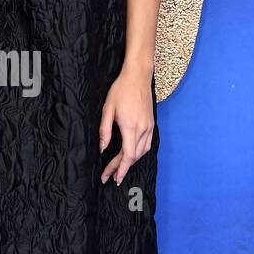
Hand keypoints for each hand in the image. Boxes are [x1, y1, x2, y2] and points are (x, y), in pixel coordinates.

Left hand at [99, 65, 153, 184]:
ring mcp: (149, 127)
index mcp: (130, 127)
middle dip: (122, 168)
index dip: (118, 168)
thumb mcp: (107, 110)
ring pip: (142, 152)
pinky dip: (138, 153)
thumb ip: (105, 131)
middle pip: (134, 157)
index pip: (127, 155)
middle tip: (110, 177)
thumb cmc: (120, 90)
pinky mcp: (151, 124)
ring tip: (119, 168)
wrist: (138, 76)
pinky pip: (147, 144)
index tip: (110, 177)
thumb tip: (102, 148)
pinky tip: (131, 155)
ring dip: (131, 162)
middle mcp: (142, 129)